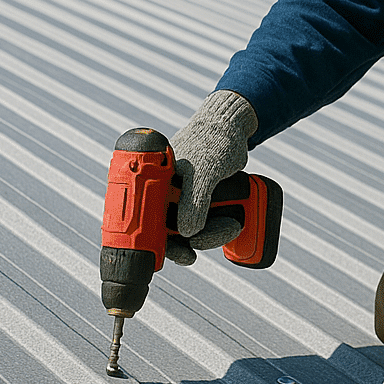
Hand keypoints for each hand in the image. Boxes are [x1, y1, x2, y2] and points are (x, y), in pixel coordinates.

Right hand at [164, 90, 258, 264]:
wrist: (230, 127)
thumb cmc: (214, 142)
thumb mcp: (206, 171)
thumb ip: (195, 200)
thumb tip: (186, 233)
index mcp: (155, 185)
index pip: (149, 223)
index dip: (162, 246)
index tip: (185, 256)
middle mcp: (164, 193)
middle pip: (170, 231)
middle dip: (193, 243)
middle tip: (221, 236)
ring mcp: (180, 196)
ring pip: (188, 229)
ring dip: (209, 235)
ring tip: (234, 225)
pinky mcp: (196, 198)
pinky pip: (200, 221)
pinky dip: (212, 229)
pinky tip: (227, 229)